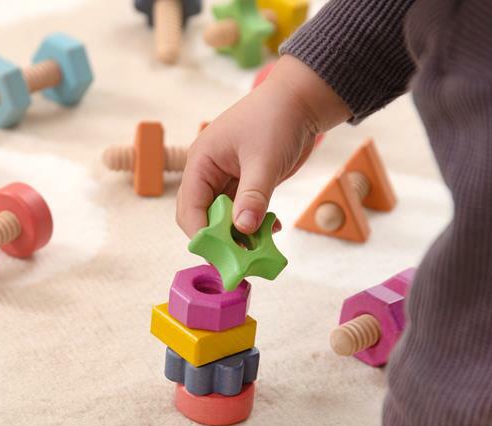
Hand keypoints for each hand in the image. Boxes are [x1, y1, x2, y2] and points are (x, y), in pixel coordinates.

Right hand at [176, 55, 349, 237]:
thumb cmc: (277, 119)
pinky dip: (254, 225)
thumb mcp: (264, 160)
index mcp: (201, 161)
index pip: (190, 207)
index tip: (221, 255)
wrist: (302, 99)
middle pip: (202, 216)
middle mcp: (209, 172)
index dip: (202, 233)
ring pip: (224, 218)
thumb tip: (243, 230)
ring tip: (260, 249)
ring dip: (240, 235)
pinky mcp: (246, 184)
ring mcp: (227, 179)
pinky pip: (243, 212)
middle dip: (220, 239)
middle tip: (240, 259)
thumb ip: (253, 196)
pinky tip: (272, 230)